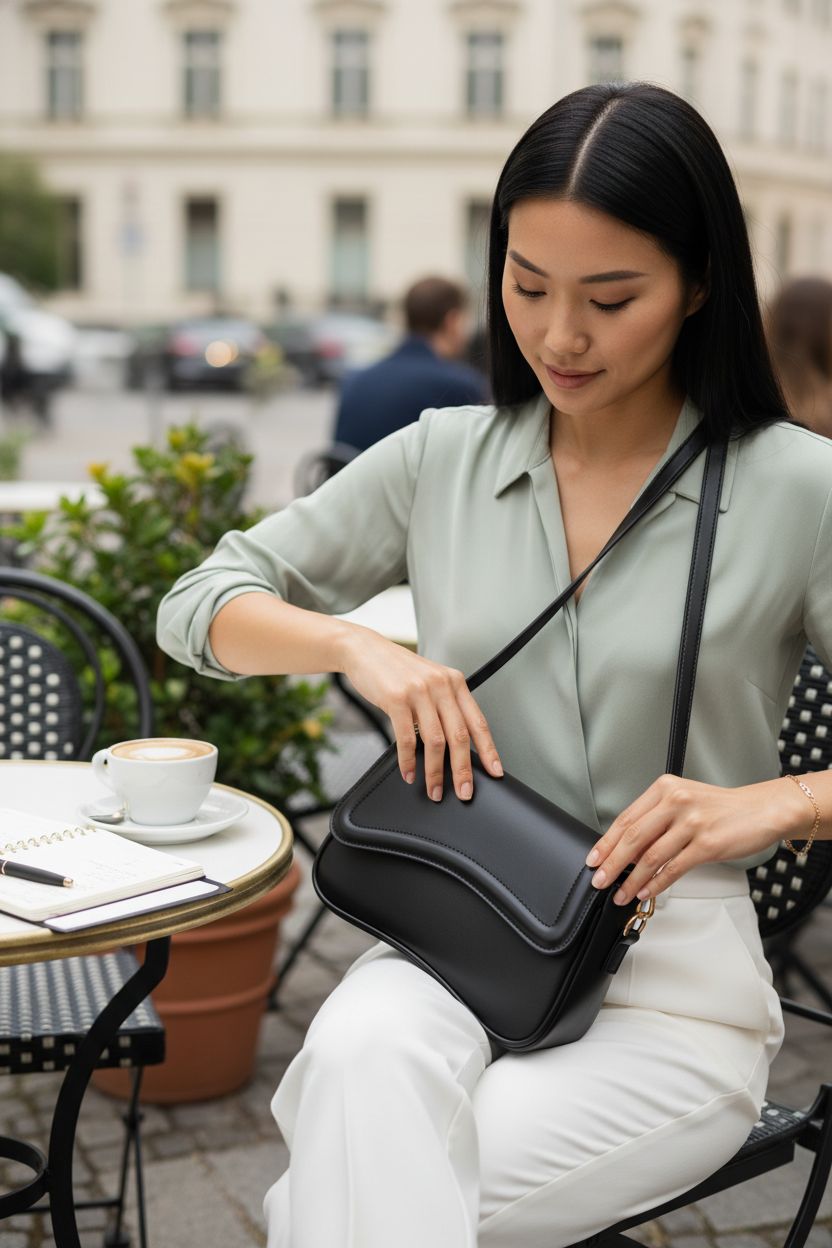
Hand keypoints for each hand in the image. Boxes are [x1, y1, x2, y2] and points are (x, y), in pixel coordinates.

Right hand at [338, 624, 503, 801]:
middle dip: (463, 770)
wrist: (365, 650)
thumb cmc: (397, 669)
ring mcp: (419, 691)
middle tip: (464, 792)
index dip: (489, 750)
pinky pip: (407, 738)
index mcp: (454, 682)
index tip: (495, 772)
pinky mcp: (396, 699)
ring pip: (435, 741)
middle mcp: (441, 685)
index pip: (478, 721)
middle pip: (459, 736)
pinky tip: (409, 773)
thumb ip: (445, 705)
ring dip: (435, 772)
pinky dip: (409, 761)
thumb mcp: (429, 680)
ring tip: (433, 790)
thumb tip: (456, 745)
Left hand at [584, 774, 805, 905]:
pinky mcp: (707, 843)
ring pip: (651, 856)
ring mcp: (692, 822)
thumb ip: (657, 819)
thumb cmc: (723, 809)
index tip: (593, 859)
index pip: (627, 818)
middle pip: (633, 837)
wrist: (762, 810)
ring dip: (632, 880)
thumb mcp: (685, 801)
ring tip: (621, 893)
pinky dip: (656, 884)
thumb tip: (627, 850)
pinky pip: (673, 868)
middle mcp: (677, 801)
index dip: (606, 842)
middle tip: (599, 880)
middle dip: (612, 863)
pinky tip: (646, 892)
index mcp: (666, 788)